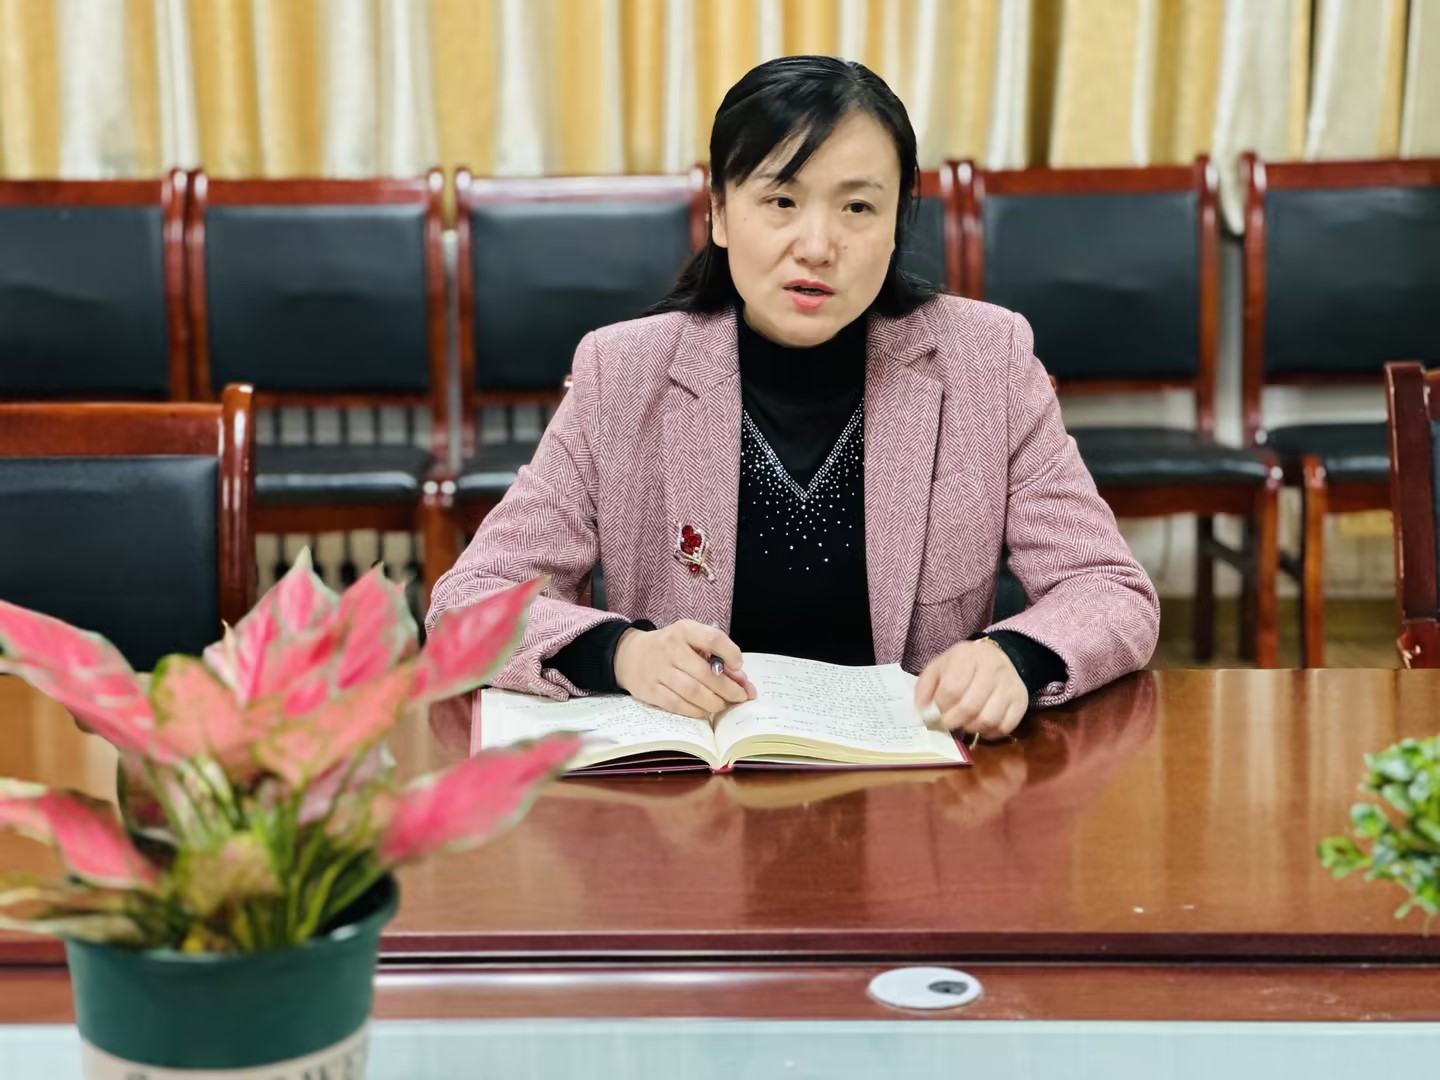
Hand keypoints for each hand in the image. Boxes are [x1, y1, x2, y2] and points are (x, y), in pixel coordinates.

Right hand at [613, 620, 755, 718]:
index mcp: (684, 630)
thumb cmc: (669, 648)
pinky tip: (704, 710)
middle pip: (706, 673)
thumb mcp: (690, 641)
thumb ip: (717, 657)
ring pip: (693, 692)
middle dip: (728, 689)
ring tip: (722, 705)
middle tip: (740, 697)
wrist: (629, 655)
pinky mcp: (649, 690)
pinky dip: (695, 711)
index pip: (712, 638)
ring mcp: (658, 670)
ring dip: (714, 702)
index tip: (738, 666)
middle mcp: (670, 648)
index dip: (730, 654)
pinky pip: (677, 705)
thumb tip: (743, 682)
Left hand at [914, 638, 1027, 739]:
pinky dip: (990, 733)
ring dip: (971, 728)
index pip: (952, 688)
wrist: (996, 657)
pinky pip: (1005, 727)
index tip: (934, 714)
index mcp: (967, 656)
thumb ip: (925, 688)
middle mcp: (992, 668)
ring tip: (964, 723)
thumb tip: (921, 712)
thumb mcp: (938, 667)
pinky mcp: (1021, 701)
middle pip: (970, 706)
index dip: (940, 707)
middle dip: (953, 721)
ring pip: (988, 719)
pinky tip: (980, 726)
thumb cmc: (961, 665)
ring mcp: (1010, 685)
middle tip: (946, 723)